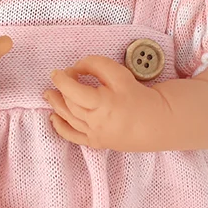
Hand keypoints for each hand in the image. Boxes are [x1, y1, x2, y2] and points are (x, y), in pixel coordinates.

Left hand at [42, 55, 169, 151]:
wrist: (157, 122)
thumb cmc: (140, 97)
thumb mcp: (120, 74)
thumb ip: (97, 65)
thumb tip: (77, 67)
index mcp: (102, 104)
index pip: (73, 91)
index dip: (62, 79)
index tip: (58, 71)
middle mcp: (96, 122)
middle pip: (70, 104)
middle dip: (61, 90)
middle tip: (59, 78)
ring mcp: (95, 135)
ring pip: (68, 119)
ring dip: (56, 106)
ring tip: (49, 95)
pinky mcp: (97, 142)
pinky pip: (73, 137)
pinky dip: (60, 127)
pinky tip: (54, 118)